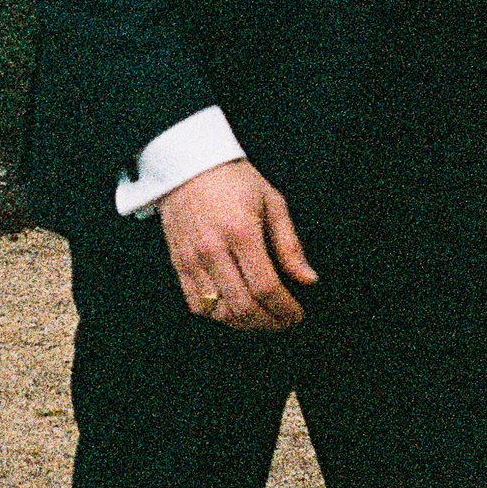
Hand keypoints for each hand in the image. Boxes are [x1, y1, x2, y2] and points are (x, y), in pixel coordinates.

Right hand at [157, 160, 317, 332]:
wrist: (187, 164)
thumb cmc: (234, 180)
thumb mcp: (272, 202)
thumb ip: (290, 244)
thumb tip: (308, 279)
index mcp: (241, 232)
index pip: (266, 287)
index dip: (285, 309)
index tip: (297, 314)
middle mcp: (213, 249)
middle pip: (243, 306)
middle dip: (270, 322)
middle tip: (284, 321)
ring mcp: (192, 259)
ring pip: (220, 311)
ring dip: (245, 323)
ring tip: (262, 318)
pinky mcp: (178, 263)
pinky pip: (196, 304)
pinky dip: (218, 315)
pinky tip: (234, 310)